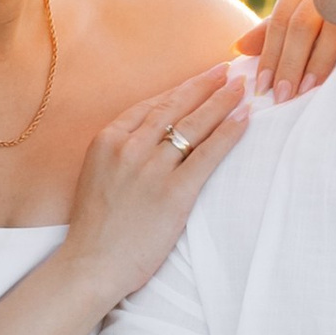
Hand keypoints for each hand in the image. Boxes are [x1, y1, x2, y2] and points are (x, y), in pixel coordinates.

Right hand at [62, 58, 250, 300]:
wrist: (91, 264)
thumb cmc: (96, 227)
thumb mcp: (97, 175)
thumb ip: (120, 152)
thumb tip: (151, 137)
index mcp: (108, 140)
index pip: (152, 105)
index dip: (181, 89)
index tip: (200, 79)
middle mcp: (129, 147)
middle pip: (176, 107)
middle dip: (205, 85)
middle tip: (228, 70)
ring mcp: (152, 169)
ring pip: (194, 125)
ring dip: (222, 102)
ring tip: (242, 88)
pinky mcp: (174, 192)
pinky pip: (208, 155)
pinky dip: (229, 133)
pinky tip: (244, 120)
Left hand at [234, 0, 335, 102]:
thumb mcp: (301, 0)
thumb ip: (272, 26)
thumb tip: (238, 49)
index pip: (279, 20)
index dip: (270, 54)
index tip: (263, 86)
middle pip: (300, 24)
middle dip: (289, 62)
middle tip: (282, 95)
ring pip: (330, 23)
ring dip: (319, 59)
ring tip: (307, 88)